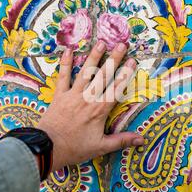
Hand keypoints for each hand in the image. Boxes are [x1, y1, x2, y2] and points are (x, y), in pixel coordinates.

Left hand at [37, 41, 144, 171]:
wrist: (48, 148)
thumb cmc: (75, 148)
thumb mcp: (101, 147)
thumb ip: (122, 140)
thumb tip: (142, 140)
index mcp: (100, 110)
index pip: (116, 88)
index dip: (125, 74)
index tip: (132, 60)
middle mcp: (88, 98)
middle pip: (103, 75)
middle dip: (113, 59)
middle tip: (121, 44)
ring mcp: (73, 94)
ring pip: (86, 72)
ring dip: (93, 57)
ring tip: (101, 43)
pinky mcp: (59, 95)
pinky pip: (63, 76)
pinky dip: (65, 63)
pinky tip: (68, 50)